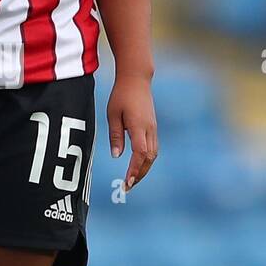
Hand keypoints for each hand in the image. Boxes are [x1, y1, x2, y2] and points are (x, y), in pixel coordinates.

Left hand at [107, 73, 157, 191]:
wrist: (137, 78)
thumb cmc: (121, 95)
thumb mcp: (112, 114)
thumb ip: (115, 136)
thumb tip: (117, 156)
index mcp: (139, 126)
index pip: (140, 153)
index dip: (135, 169)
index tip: (128, 182)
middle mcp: (149, 129)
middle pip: (149, 158)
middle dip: (140, 174)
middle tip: (128, 187)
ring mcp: (153, 128)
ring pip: (153, 154)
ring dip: (144, 169)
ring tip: (133, 180)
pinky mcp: (153, 127)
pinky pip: (153, 148)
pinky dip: (146, 160)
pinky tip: (138, 166)